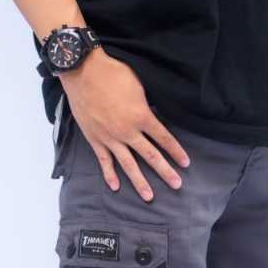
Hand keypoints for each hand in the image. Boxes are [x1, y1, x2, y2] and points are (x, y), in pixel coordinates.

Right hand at [59, 50, 189, 201]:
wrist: (82, 70)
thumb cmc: (112, 73)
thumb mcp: (138, 86)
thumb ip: (146, 105)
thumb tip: (152, 116)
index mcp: (141, 116)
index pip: (164, 138)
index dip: (176, 151)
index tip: (185, 163)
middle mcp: (128, 132)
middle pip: (150, 156)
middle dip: (165, 172)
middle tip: (177, 185)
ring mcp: (110, 138)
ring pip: (129, 165)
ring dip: (140, 182)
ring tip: (150, 197)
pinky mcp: (95, 139)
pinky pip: (104, 161)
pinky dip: (109, 174)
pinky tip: (116, 187)